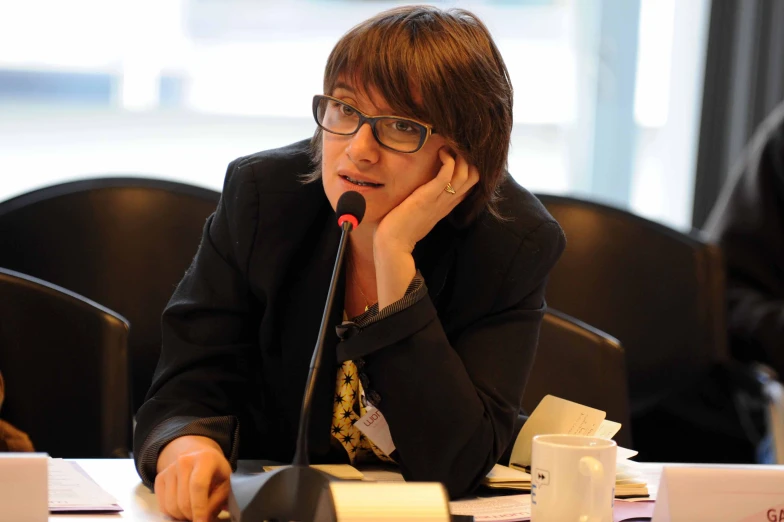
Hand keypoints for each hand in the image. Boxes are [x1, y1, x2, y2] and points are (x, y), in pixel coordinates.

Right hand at [154, 435, 231, 521]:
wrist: (200, 457)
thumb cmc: (216, 473)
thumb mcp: (225, 484)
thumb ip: (216, 502)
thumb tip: (204, 520)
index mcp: (205, 459)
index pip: (198, 486)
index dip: (199, 508)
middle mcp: (184, 461)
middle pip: (183, 499)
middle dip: (191, 515)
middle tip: (200, 519)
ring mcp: (169, 468)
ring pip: (171, 505)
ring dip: (182, 516)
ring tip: (193, 512)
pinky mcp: (160, 477)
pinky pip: (162, 505)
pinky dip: (172, 513)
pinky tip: (183, 508)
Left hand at [372, 149, 478, 308]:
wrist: (393, 244)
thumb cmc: (401, 229)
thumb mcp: (420, 213)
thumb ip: (428, 202)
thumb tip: (424, 190)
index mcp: (446, 206)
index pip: (470, 185)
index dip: (468, 167)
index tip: (454, 156)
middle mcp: (447, 202)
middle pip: (474, 177)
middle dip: (468, 158)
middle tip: (452, 150)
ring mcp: (440, 199)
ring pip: (466, 174)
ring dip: (459, 156)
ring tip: (446, 149)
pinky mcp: (428, 196)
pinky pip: (448, 174)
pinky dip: (449, 159)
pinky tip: (440, 153)